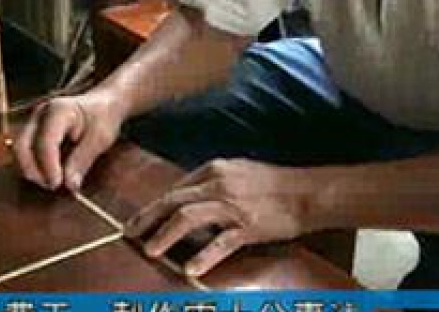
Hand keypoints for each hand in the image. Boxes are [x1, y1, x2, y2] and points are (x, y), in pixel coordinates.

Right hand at [12, 92, 124, 190]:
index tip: (58, 184)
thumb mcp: (100, 138)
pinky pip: (23, 151)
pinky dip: (32, 165)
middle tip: (52, 186)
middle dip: (33, 170)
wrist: (101, 103)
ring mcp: (33, 121)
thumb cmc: (102, 117)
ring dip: (31, 170)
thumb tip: (69, 185)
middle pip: (21, 145)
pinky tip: (48, 174)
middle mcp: (40, 113)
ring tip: (52, 182)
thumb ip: (82, 160)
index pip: (45, 141)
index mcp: (59, 110)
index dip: (48, 166)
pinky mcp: (31, 130)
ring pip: (18, 150)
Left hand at [124, 158, 313, 276]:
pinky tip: (190, 268)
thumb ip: (212, 182)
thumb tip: (188, 198)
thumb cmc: (274, 183)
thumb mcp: (238, 172)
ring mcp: (233, 205)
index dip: (155, 206)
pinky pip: (221, 242)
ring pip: (188, 218)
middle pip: (173, 201)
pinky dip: (204, 255)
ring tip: (150, 250)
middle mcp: (219, 184)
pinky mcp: (249, 226)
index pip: (176, 189)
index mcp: (214, 170)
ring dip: (165, 234)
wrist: (308, 192)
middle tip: (131, 233)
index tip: (141, 220)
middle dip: (148, 218)